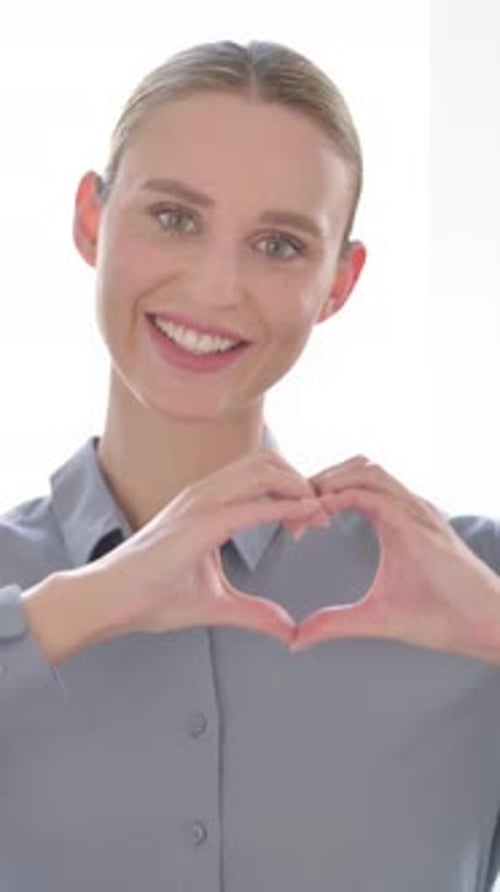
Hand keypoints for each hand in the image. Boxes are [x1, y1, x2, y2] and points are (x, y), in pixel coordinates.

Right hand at [94, 450, 323, 646]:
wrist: (109, 601)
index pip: (260, 477)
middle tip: (320, 515)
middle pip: (267, 461)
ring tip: (316, 514)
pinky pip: (251, 505)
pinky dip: (284, 507)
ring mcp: (200, 503)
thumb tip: (287, 629)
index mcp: (207, 504)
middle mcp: (204, 494)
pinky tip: (304, 517)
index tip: (313, 520)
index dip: (293, 491)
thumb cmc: (150, 596)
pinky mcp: (199, 524)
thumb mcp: (216, 604)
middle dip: (301, 482)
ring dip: (297, 487)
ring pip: (262, 470)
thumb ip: (255, 613)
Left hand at [290, 456, 499, 663]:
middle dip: (319, 481)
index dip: (317, 497)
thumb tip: (295, 640)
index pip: (349, 486)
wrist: (481, 626)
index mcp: (393, 519)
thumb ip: (334, 623)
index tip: (294, 525)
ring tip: (304, 508)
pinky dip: (347, 496)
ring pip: (366, 471)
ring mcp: (415, 511)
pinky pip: (378, 495)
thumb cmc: (437, 617)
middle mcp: (405, 506)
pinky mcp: (421, 524)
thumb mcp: (373, 618)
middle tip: (290, 511)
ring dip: (330, 482)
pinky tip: (324, 513)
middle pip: (354, 468)